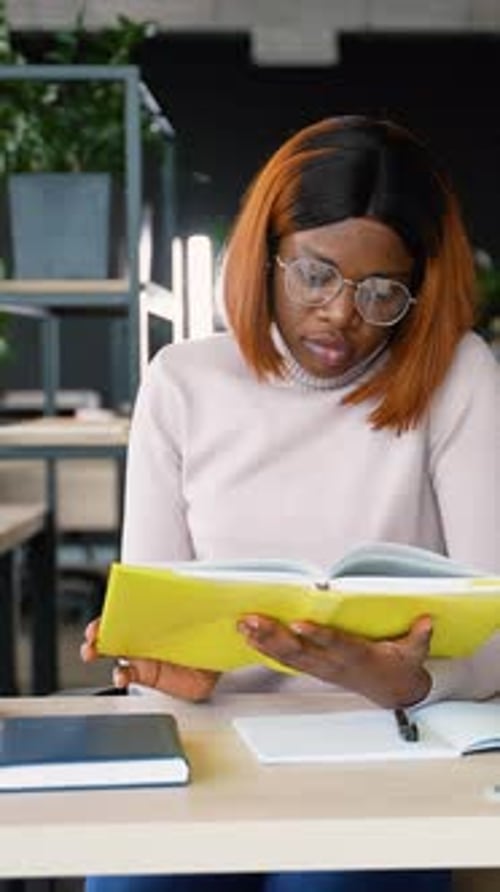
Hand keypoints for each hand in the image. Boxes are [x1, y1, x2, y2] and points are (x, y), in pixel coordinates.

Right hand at [80, 618, 219, 702]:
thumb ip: (211, 612)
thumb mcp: (209, 617)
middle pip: (114, 627)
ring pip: (112, 650)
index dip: (114, 607)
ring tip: (91, 652)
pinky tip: (121, 676)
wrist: (215, 664)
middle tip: (92, 634)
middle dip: (97, 629)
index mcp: (156, 614)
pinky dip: (120, 676)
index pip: (131, 605)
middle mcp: (145, 632)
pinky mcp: (146, 674)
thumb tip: (227, 611)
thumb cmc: (208, 634)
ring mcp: (143, 653)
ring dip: (96, 651)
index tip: (108, 608)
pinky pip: (126, 674)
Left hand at [237, 614, 432, 707]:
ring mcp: (321, 668)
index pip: (336, 645)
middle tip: (253, 620)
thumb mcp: (415, 653)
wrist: (393, 691)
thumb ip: (419, 637)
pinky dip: (265, 648)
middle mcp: (334, 665)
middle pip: (300, 652)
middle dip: (274, 636)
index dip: (318, 636)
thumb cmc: (399, 666)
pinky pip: (285, 660)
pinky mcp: (313, 668)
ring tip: (243, 624)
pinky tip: (249, 635)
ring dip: (263, 641)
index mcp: (358, 657)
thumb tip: (426, 621)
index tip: (299, 623)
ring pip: (287, 657)